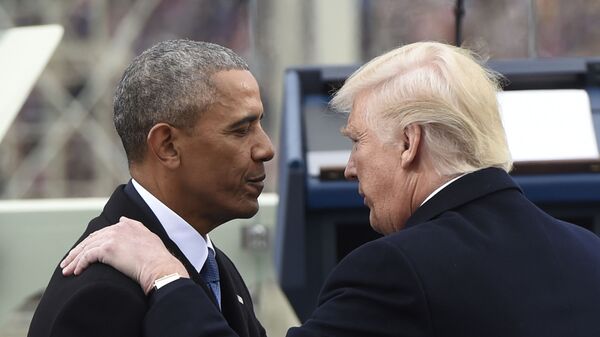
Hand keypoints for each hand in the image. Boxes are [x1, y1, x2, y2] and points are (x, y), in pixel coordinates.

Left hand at [60, 216, 188, 293]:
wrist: (159, 266)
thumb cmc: (157, 258)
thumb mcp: (148, 236)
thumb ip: (134, 227)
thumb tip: (123, 219)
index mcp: (127, 225)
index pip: (101, 233)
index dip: (90, 243)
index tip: (83, 252)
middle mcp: (117, 228)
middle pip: (90, 240)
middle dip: (77, 251)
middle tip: (68, 263)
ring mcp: (112, 238)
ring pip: (86, 248)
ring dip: (74, 260)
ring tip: (66, 270)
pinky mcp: (107, 249)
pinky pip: (87, 257)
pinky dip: (79, 264)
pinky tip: (76, 272)